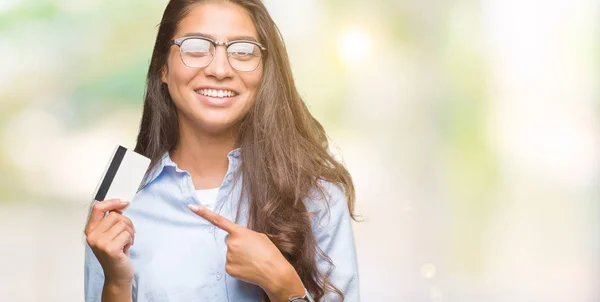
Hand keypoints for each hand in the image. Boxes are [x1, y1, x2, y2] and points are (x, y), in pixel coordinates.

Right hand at [85, 199, 135, 284]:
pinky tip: (126, 248)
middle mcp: (93, 236)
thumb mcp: (109, 234)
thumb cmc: (115, 254)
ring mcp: (100, 243)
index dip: (112, 202)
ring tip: (126, 242)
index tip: (123, 203)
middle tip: (127, 233)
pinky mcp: (110, 249)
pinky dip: (131, 240)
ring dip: (130, 232)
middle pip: (115, 215)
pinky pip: (127, 234)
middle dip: (127, 222)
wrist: (117, 274)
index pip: (98, 208)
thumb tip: (119, 205)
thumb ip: (111, 220)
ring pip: (123, 224)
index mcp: (90, 230)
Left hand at [188, 204, 305, 300]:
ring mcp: (228, 256)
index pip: (218, 220)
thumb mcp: (259, 237)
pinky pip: (230, 264)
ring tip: (252, 259)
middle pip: (229, 241)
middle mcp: (231, 243)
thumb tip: (239, 240)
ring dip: (239, 256)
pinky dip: (238, 266)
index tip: (192, 207)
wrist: (274, 271)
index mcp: (239, 232)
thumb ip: (245, 235)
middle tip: (251, 251)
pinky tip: (248, 267)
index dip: (204, 213)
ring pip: (230, 253)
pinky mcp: (228, 268)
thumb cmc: (270, 253)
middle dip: (238, 244)